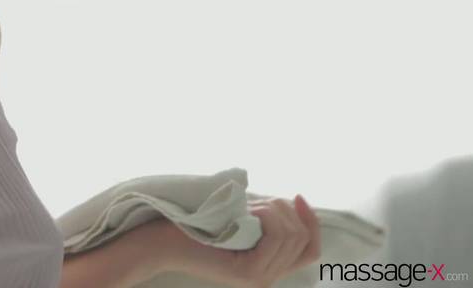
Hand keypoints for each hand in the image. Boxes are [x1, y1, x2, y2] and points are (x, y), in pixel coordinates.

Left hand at [143, 194, 321, 287]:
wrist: (163, 241)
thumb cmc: (197, 224)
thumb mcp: (241, 221)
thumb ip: (267, 221)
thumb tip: (296, 203)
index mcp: (269, 268)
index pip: (311, 250)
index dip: (311, 221)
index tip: (297, 196)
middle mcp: (268, 278)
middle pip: (302, 238)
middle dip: (284, 210)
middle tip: (254, 203)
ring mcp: (259, 278)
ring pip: (291, 234)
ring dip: (272, 210)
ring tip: (246, 208)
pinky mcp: (248, 272)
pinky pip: (276, 236)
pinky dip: (266, 215)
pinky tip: (247, 212)